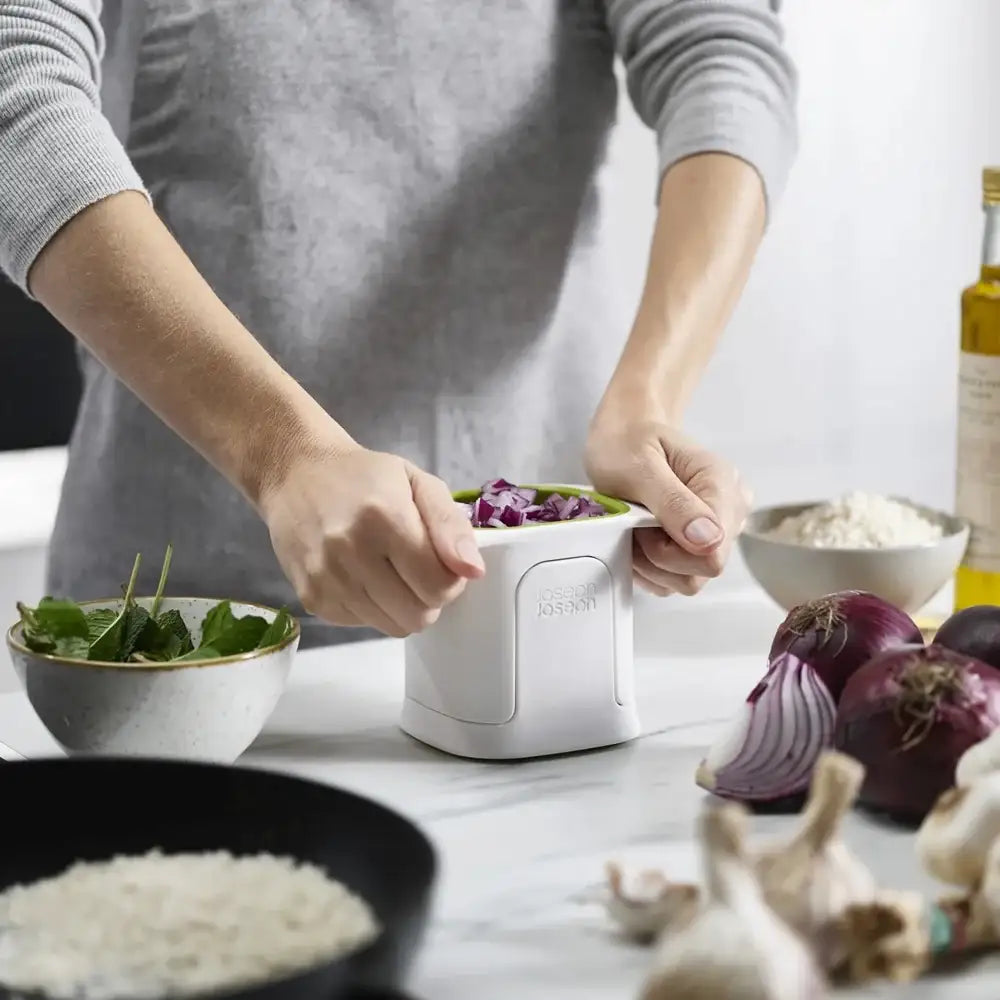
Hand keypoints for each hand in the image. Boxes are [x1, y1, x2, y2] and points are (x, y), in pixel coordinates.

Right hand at [259, 441, 484, 636]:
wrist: (296, 474)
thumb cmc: (364, 476)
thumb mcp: (418, 483)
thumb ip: (451, 526)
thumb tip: (473, 571)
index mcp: (385, 518)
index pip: (439, 585)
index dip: (452, 579)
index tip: (442, 562)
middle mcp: (351, 552)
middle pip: (418, 615)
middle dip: (429, 598)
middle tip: (419, 569)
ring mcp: (327, 579)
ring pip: (393, 627)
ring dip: (402, 606)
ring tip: (391, 571)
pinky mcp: (312, 598)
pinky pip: (363, 624)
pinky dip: (373, 607)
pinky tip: (364, 575)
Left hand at [585, 408, 750, 596]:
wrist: (623, 435)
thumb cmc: (629, 442)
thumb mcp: (640, 466)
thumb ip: (673, 503)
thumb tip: (708, 540)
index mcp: (722, 485)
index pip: (712, 553)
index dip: (667, 551)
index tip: (640, 522)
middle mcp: (729, 513)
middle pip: (699, 571)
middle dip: (655, 556)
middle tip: (632, 521)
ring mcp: (715, 533)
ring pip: (686, 580)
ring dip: (648, 562)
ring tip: (633, 525)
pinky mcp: (698, 548)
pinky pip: (674, 579)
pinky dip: (648, 565)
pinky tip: (637, 535)